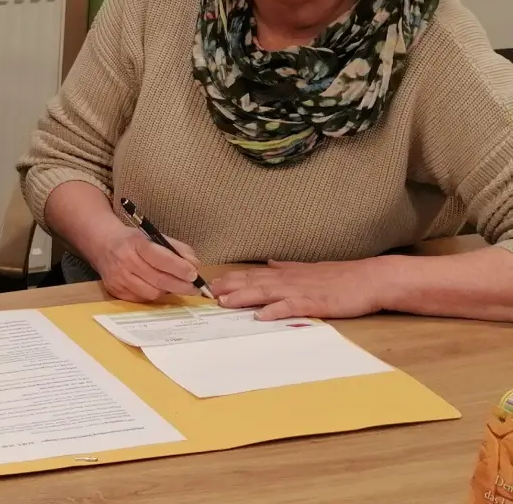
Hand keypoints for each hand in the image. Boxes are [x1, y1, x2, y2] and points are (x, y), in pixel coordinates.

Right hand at [89, 226, 202, 302]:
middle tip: (194, 288)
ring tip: (174, 286)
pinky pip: (142, 299)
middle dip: (180, 285)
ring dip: (167, 291)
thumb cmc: (133, 241)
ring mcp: (118, 278)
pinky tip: (157, 288)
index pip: (161, 258)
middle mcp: (125, 261)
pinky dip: (153, 295)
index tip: (193, 274)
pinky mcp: (115, 291)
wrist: (103, 245)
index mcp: (135, 243)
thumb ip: (177, 249)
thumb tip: (195, 265)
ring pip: (152, 293)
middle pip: (158, 280)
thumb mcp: (154, 236)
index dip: (179, 268)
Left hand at [212, 259, 389, 320]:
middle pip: (255, 283)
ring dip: (245, 297)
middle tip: (207, 292)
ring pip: (268, 293)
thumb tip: (269, 263)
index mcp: (288, 274)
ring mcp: (303, 291)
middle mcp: (291, 280)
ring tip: (224, 302)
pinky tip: (262, 316)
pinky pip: (293, 307)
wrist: (372, 279)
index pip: (254, 275)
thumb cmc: (342, 277)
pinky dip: (277, 310)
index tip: (211, 283)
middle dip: (230, 287)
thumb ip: (288, 268)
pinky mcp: (317, 303)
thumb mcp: (310, 269)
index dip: (232, 279)